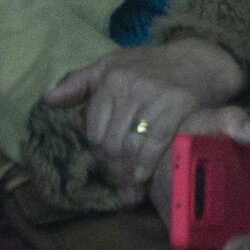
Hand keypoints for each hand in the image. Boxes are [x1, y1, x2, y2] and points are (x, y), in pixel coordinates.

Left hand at [44, 38, 246, 201]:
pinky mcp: (179, 104)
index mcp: (111, 78)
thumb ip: (80, 82)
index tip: (107, 169)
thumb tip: (48, 99)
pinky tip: (143, 178)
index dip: (99, 155)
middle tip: (120, 185)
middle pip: (112, 142)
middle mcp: (131, 86)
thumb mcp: (114, 65)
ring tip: (131, 189)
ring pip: (131, 146)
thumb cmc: (153, 66)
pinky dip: (147, 164)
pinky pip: (156, 143)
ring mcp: (155, 95)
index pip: (94, 130)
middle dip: (114, 169)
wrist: (202, 60)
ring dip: (128, 173)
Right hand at [144, 104, 249, 249]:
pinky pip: (222, 247)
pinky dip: (245, 246)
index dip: (198, 243)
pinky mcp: (212, 226)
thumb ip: (232, 122)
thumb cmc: (194, 133)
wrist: (177, 141)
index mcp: (175, 194)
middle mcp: (179, 218)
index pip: (179, 235)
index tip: (227, 236)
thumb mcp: (211, 119)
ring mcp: (195, 226)